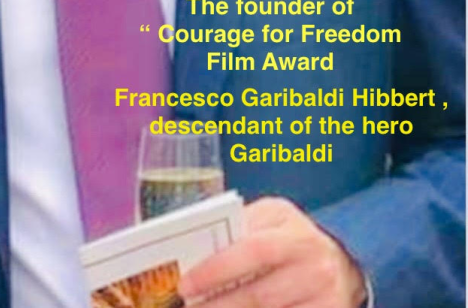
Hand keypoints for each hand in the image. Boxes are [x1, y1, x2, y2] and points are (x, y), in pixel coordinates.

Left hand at [178, 197, 366, 307]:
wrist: (337, 267)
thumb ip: (238, 233)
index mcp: (289, 223)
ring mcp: (325, 291)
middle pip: (259, 292)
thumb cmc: (288, 243)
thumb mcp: (268, 222)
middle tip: (190, 307)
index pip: (251, 248)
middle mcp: (312, 256)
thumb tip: (195, 256)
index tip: (185, 283)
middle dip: (219, 304)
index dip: (216, 269)